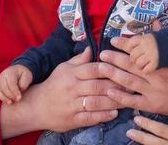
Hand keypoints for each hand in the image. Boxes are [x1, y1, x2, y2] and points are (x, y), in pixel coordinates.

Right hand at [0, 47, 127, 137]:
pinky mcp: (72, 119)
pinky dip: (103, 116)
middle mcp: (72, 88)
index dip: (109, 69)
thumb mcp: (63, 68)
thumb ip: (79, 60)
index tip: (123, 69)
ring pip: (96, 102)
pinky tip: (114, 113)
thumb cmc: (54, 85)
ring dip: (114, 101)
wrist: (36, 106)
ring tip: (127, 100)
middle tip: (132, 85)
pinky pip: (90, 117)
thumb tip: (91, 48)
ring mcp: (72, 105)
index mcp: (72, 74)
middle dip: (117, 86)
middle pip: (98, 86)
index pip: (93, 69)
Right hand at [0, 65, 32, 104]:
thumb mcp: (27, 76)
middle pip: (4, 88)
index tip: (19, 98)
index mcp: (11, 72)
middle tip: (17, 100)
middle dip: (10, 96)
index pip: (11, 83)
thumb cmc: (23, 74)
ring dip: (3, 98)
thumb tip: (18, 92)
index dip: (15, 92)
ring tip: (10, 102)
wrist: (18, 70)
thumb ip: (23, 84)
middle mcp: (3, 75)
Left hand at [99, 37, 167, 117]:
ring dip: (113, 74)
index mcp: (162, 61)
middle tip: (102, 54)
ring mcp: (154, 91)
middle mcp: (156, 75)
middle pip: (130, 64)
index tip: (113, 40)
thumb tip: (155, 22)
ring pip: (129, 81)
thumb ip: (164, 39)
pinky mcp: (154, 105)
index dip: (125, 45)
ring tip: (100, 67)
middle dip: (114, 58)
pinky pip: (134, 101)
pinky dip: (121, 97)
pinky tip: (110, 91)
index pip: (139, 50)